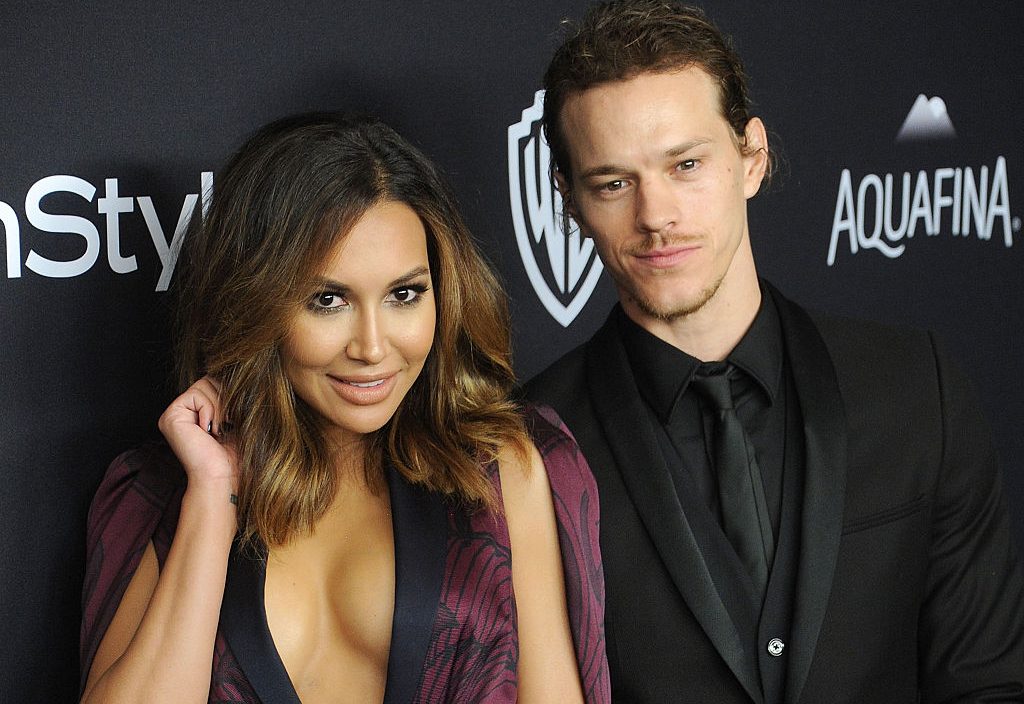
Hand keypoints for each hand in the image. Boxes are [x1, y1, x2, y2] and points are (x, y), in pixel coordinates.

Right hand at [158, 376, 238, 494]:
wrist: (223, 476)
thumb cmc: (235, 453)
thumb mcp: (237, 417)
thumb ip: (231, 395)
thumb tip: (237, 370)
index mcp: (197, 412)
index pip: (215, 382)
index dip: (230, 393)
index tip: (236, 418)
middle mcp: (183, 411)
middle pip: (209, 379)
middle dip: (226, 398)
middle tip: (229, 423)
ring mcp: (174, 414)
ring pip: (204, 384)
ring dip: (219, 406)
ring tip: (220, 429)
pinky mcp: (170, 416)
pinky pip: (195, 395)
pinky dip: (209, 410)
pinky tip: (210, 431)